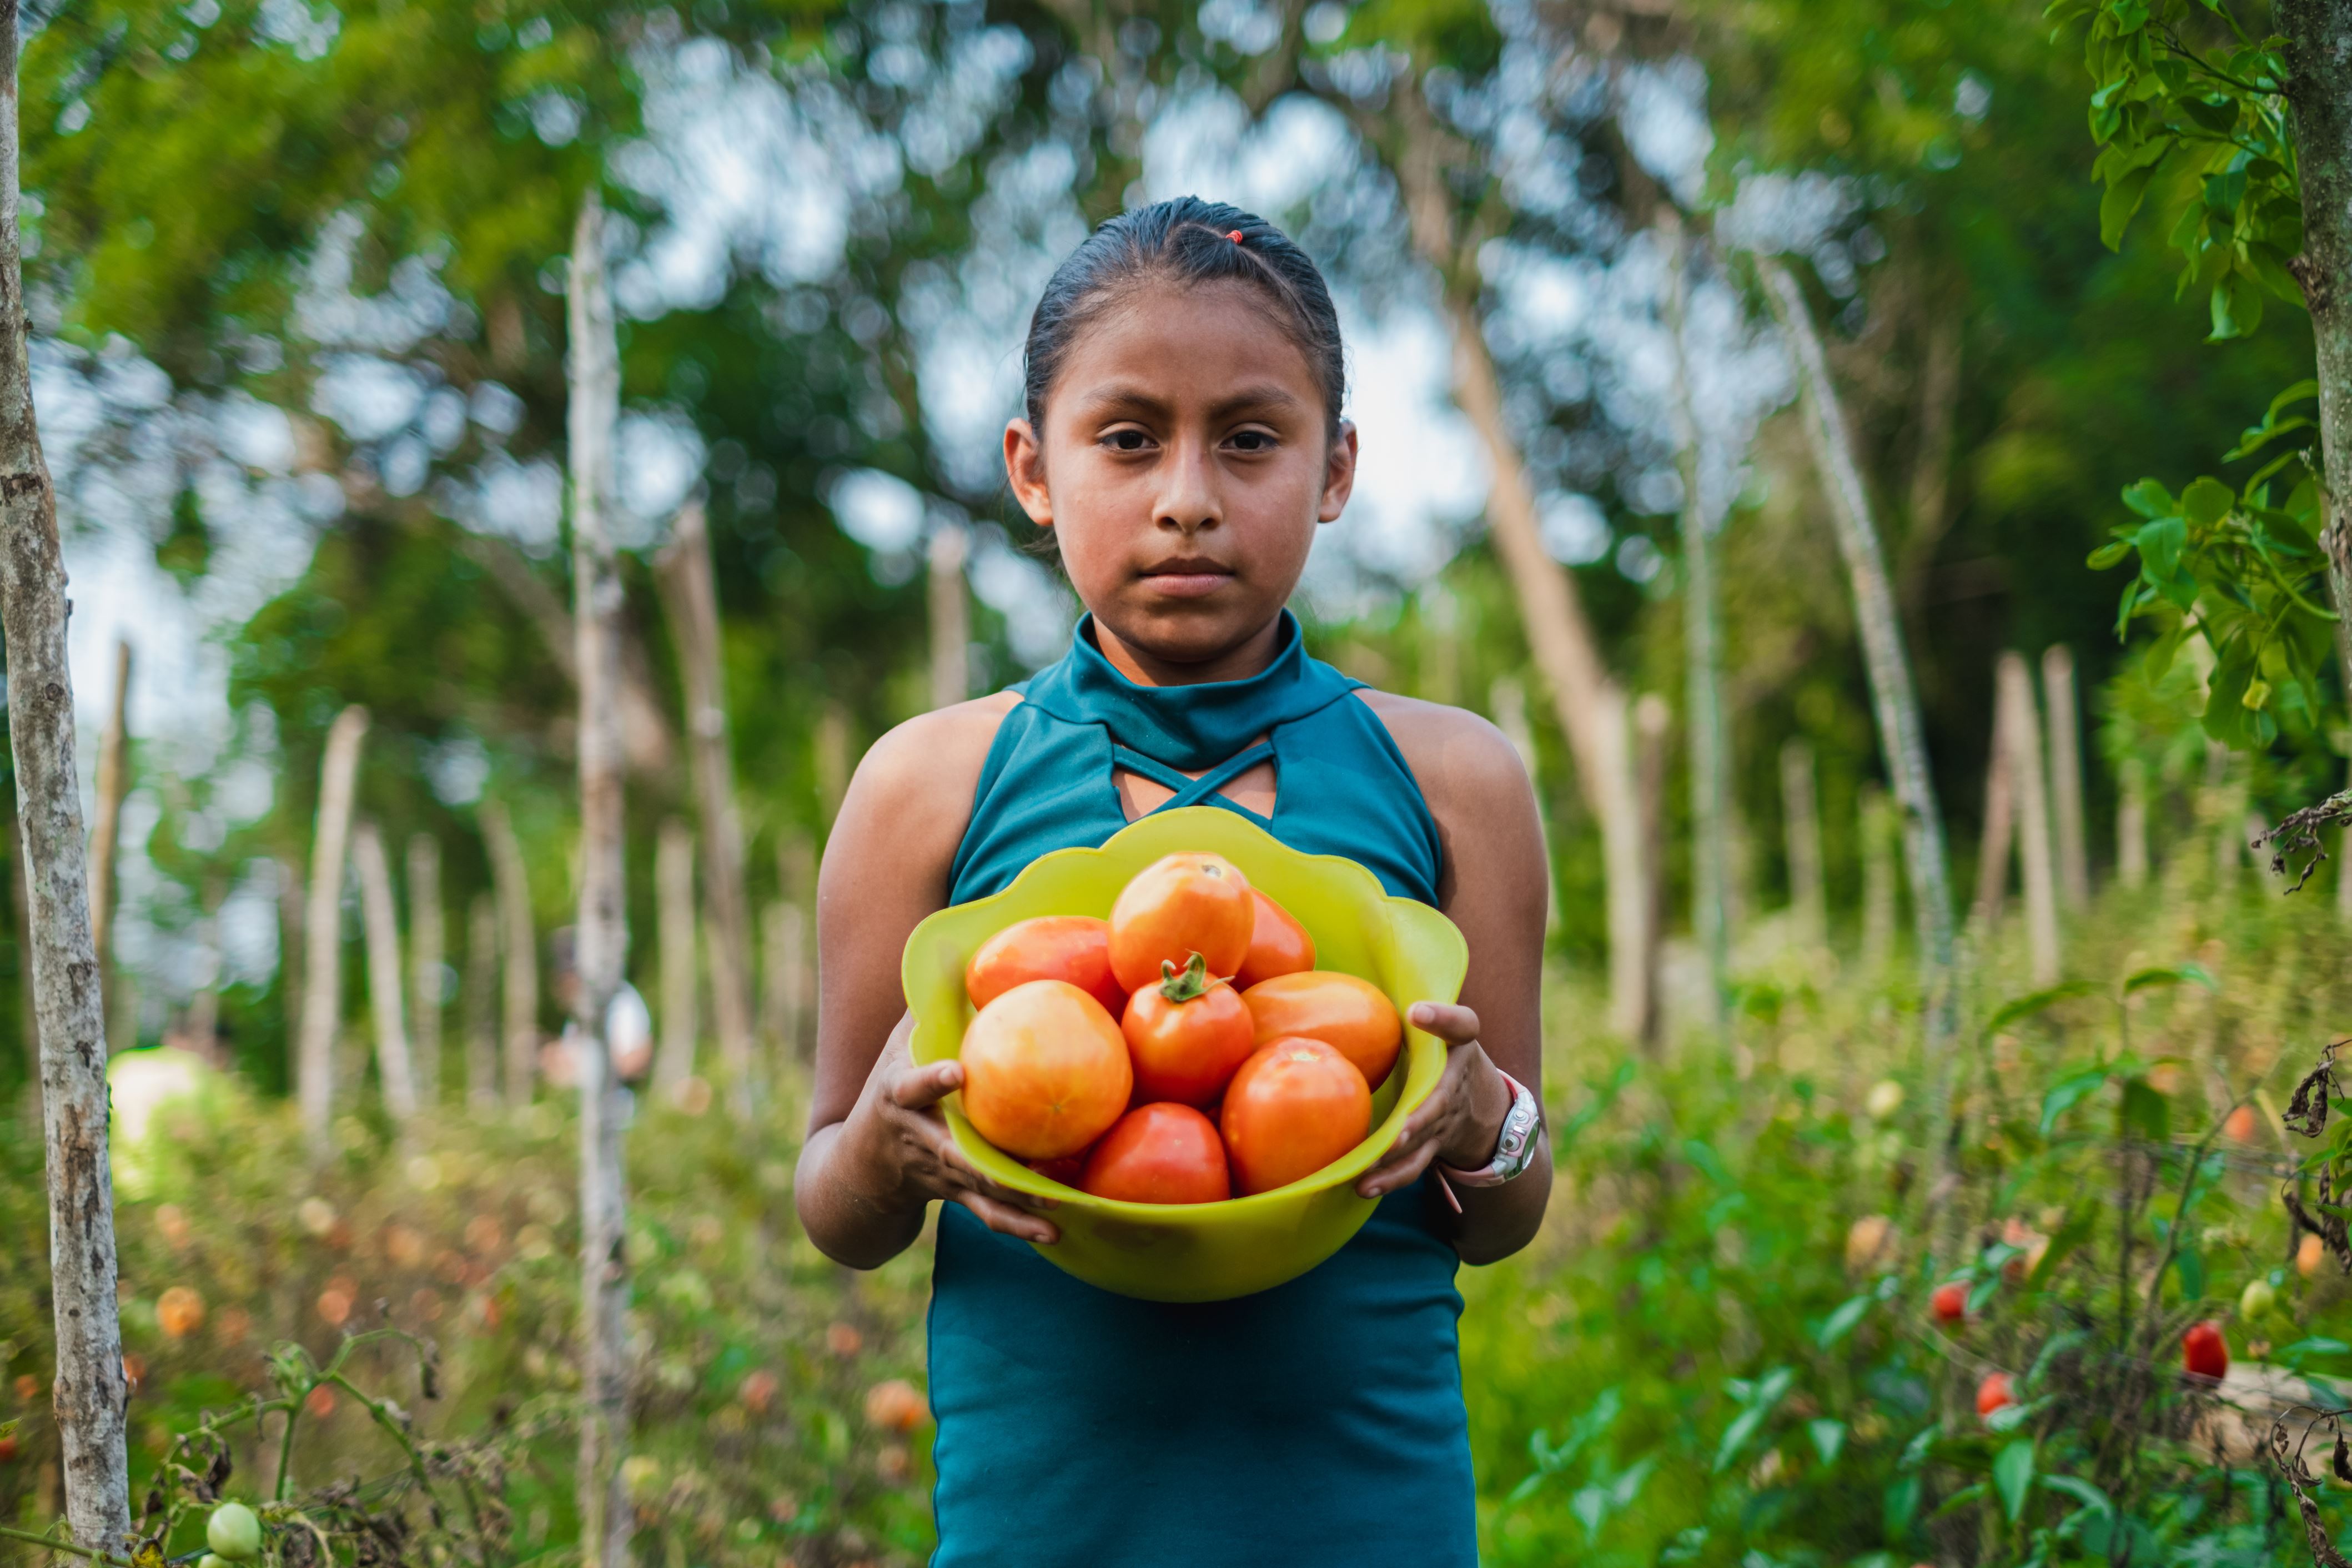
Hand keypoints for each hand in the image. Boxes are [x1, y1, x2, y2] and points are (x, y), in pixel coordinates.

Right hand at [844, 1014, 1059, 1245]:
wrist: (858, 1172)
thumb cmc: (886, 1092)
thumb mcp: (895, 1047)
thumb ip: (924, 1007)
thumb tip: (962, 947)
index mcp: (899, 1098)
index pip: (911, 1087)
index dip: (931, 1080)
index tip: (954, 1072)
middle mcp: (918, 1140)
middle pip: (954, 1153)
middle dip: (988, 1163)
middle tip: (1030, 1164)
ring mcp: (938, 1174)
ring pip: (978, 1192)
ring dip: (1017, 1202)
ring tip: (1057, 1208)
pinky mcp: (956, 1196)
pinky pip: (989, 1214)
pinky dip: (1020, 1225)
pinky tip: (1056, 1231)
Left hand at [1354, 1001, 1511, 1199]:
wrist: (1487, 1107)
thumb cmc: (1443, 1053)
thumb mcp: (1439, 1027)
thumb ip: (1411, 1006)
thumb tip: (1340, 967)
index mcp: (1460, 1045)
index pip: (1461, 1025)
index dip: (1442, 1018)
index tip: (1417, 1010)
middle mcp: (1456, 1083)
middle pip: (1441, 1101)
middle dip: (1421, 1117)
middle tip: (1402, 1128)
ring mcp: (1445, 1120)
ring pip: (1423, 1142)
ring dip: (1395, 1159)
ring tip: (1367, 1173)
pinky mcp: (1433, 1147)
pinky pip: (1413, 1166)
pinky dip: (1388, 1179)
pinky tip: (1361, 1187)